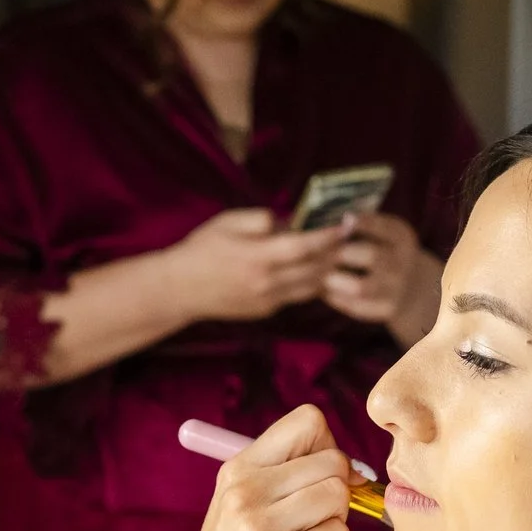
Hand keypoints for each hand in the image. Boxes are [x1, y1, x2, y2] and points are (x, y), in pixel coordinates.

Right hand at [151, 405, 354, 530]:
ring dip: (335, 526)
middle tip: (312, 523)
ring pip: (339, 498)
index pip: (308, 420)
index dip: (329, 447)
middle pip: (333, 461)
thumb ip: (281, 477)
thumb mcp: (238, 507)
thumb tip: (347, 462)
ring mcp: (259, 528)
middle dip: (338, 492)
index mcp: (237, 469)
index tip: (320, 478)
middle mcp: (245, 491)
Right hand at [165, 208, 350, 324]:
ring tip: (341, 255)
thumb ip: (258, 219)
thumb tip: (287, 220)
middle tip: (351, 238)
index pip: (302, 246)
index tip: (344, 224)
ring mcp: (268, 301)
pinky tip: (319, 271)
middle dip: (334, 253)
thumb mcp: (226, 222)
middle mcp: (266, 282)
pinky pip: (297, 296)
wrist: (180, 290)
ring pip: (311, 287)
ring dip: (328, 271)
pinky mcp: (266, 311)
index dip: (326, 236)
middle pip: (313, 269)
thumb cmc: (201, 249)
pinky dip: (312, 284)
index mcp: (257, 257)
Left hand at [324, 212, 442, 346]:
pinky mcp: (387, 309)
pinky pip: (357, 306)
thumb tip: (331, 223)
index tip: (344, 219)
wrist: (410, 286)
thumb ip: (361, 225)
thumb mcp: (383, 233)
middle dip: (340, 253)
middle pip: (370, 256)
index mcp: (401, 237)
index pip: (384, 227)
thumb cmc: (383, 251)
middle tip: (318, 254)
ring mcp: (397, 288)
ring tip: (323, 276)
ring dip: (336, 280)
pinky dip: (337, 298)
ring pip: (360, 287)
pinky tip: (327, 290)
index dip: (363, 223)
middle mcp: (402, 263)